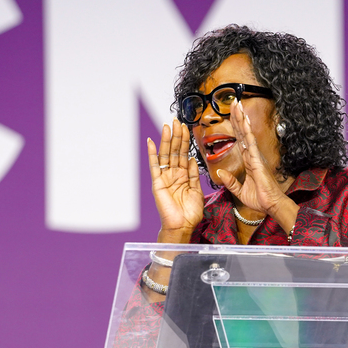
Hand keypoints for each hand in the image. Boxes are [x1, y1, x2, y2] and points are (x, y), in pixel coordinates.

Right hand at [147, 119, 202, 237]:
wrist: (183, 226)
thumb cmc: (190, 212)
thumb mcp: (196, 190)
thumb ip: (193, 174)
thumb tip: (192, 159)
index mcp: (183, 176)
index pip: (183, 154)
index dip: (185, 141)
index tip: (186, 128)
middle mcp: (172, 174)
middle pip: (174, 151)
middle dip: (176, 136)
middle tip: (177, 121)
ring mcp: (164, 177)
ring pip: (165, 155)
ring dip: (166, 140)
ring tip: (167, 126)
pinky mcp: (157, 183)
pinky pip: (154, 166)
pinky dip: (152, 154)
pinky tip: (151, 142)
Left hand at [212, 102, 295, 224]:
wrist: (271, 205)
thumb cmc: (260, 199)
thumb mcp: (239, 191)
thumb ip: (230, 181)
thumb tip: (220, 172)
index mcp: (249, 161)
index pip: (240, 139)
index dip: (235, 126)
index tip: (232, 114)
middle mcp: (252, 155)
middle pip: (243, 132)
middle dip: (238, 117)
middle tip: (233, 101)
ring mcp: (255, 156)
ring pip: (246, 133)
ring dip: (241, 118)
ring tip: (237, 104)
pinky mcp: (257, 159)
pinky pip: (250, 142)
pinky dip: (247, 130)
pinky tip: (244, 120)